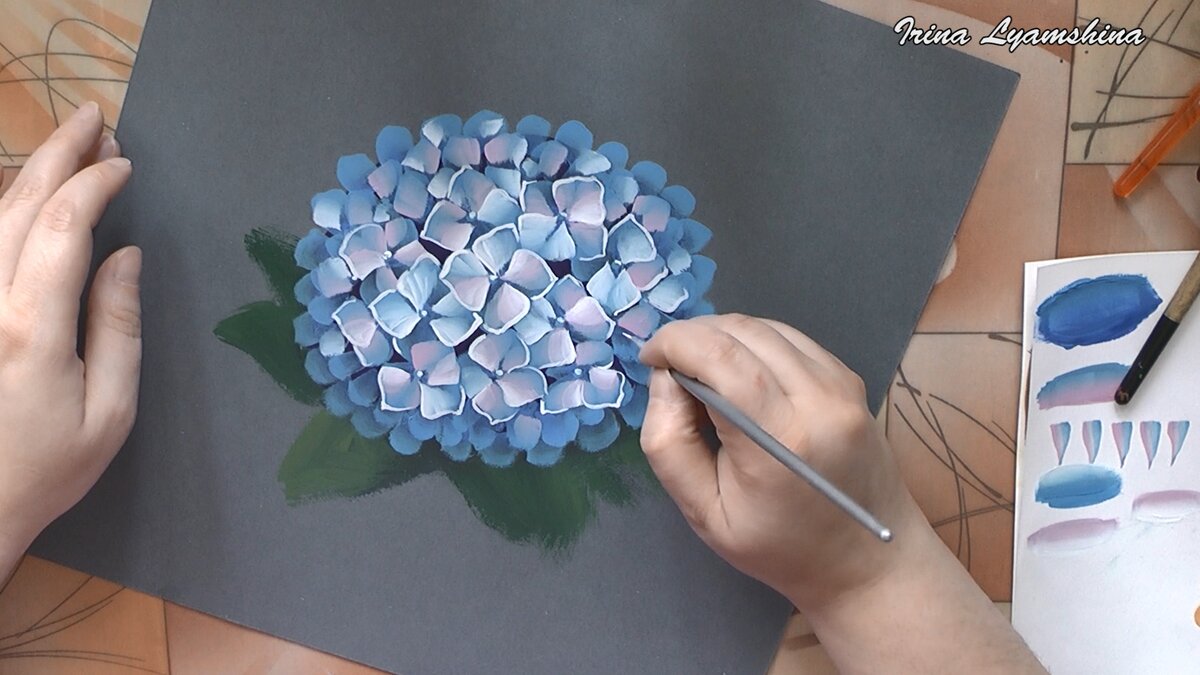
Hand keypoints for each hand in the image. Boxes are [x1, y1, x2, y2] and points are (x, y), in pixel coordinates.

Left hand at [0, 102, 140, 561]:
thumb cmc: (48, 467)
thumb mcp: (109, 412)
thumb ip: (118, 328)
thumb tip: (126, 257)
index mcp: (30, 329)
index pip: (63, 228)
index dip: (95, 184)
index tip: (125, 165)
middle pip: (19, 206)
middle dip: (59, 154)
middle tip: (93, 119)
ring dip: (31, 174)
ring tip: (68, 148)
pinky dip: (6, 211)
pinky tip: (27, 198)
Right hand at [638, 313, 927, 611]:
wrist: (866, 560)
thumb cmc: (778, 547)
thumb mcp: (705, 514)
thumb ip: (669, 444)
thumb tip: (665, 377)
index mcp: (779, 439)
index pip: (719, 356)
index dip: (674, 342)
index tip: (650, 358)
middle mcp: (817, 399)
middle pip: (740, 332)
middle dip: (693, 336)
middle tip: (670, 367)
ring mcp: (840, 385)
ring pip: (766, 327)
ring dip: (723, 336)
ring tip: (701, 370)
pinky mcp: (849, 380)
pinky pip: (791, 339)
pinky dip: (754, 343)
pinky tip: (741, 373)